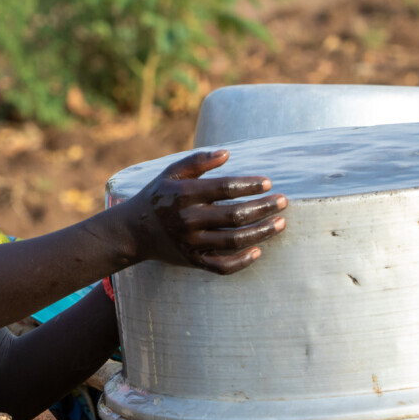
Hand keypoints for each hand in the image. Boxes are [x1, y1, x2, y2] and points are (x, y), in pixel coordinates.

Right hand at [124, 149, 286, 273]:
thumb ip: (198, 161)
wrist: (134, 231)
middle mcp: (187, 221)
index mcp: (183, 195)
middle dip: (262, 208)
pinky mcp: (193, 261)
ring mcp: (190, 244)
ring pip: (233, 242)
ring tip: (280, 223)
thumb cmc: (159, 196)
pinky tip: (259, 251)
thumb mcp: (172, 173)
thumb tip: (227, 153)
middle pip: (233, 216)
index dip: (248, 185)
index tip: (268, 183)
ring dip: (261, 233)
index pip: (223, 189)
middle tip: (284, 201)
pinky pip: (221, 266)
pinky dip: (242, 262)